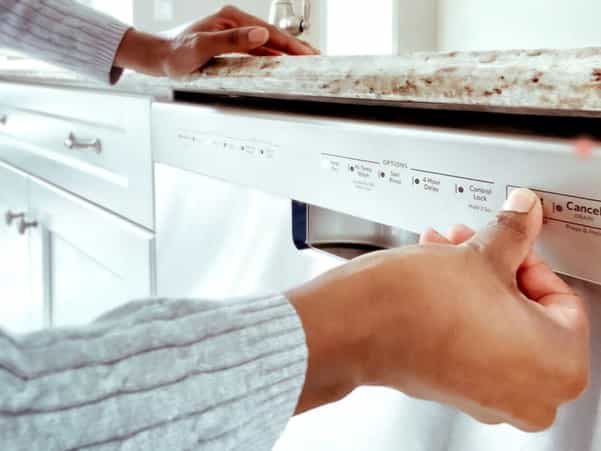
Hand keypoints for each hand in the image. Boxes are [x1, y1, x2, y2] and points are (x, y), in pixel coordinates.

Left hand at [114, 5, 318, 78]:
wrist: (158, 56)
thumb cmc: (175, 53)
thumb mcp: (203, 47)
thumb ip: (232, 41)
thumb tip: (261, 35)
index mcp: (232, 18)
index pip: (270, 33)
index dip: (292, 45)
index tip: (309, 54)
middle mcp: (235, 22)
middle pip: (274, 36)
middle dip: (296, 47)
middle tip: (317, 57)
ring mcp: (234, 33)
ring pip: (268, 43)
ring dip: (287, 53)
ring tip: (305, 61)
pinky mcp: (231, 44)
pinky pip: (258, 50)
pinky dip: (273, 56)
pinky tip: (281, 63)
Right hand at [287, 188, 589, 431]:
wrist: (357, 326)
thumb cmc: (417, 306)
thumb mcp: (481, 254)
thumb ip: (514, 232)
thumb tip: (524, 214)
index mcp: (559, 366)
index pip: (563, 300)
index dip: (529, 261)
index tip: (510, 246)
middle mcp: (531, 395)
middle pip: (528, 314)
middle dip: (496, 270)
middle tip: (478, 246)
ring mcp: (492, 400)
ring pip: (497, 328)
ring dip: (474, 286)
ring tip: (447, 254)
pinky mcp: (456, 392)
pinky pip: (474, 345)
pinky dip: (461, 313)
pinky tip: (437, 280)